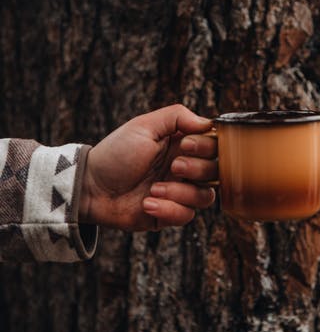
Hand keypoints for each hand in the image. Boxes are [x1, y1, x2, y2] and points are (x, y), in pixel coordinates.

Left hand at [79, 104, 217, 229]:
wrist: (90, 187)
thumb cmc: (115, 153)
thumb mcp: (144, 126)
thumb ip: (178, 116)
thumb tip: (208, 123)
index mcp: (182, 145)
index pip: (214, 146)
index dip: (207, 147)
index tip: (185, 145)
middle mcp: (185, 169)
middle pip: (216, 172)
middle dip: (196, 169)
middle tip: (174, 166)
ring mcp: (179, 192)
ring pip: (206, 196)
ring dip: (182, 192)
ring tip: (155, 189)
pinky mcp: (169, 214)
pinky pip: (187, 216)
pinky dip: (168, 209)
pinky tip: (146, 203)